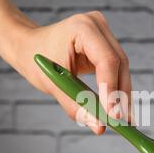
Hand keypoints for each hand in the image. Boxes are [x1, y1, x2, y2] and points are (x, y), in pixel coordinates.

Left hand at [7, 11, 131, 134]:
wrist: (29, 46)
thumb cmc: (36, 61)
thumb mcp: (53, 85)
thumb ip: (76, 106)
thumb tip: (99, 127)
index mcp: (82, 28)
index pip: (106, 60)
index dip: (111, 89)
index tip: (114, 115)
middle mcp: (97, 25)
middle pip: (119, 63)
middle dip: (121, 95)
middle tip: (124, 122)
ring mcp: (103, 32)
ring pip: (122, 67)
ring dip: (122, 94)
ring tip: (123, 120)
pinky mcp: (106, 42)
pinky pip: (117, 68)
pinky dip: (117, 88)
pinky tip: (118, 107)